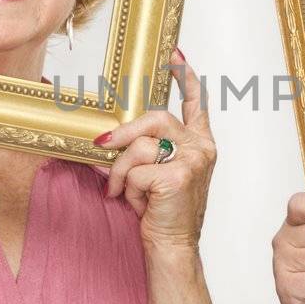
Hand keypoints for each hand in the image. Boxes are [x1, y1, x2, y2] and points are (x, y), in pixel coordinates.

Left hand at [95, 49, 215, 251]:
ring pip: (140, 146)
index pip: (197, 104)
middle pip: (156, 118)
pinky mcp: (177, 176)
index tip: (176, 56)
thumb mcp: (156, 175)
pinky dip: (127, 188)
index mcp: (200, 145)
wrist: (173, 247)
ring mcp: (192, 161)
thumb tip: (105, 140)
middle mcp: (201, 149)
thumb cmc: (165, 213)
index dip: (186, 78)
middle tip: (103, 146)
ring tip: (123, 192)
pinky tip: (138, 204)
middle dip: (125, 133)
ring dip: (122, 172)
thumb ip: (143, 152)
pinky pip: (135, 169)